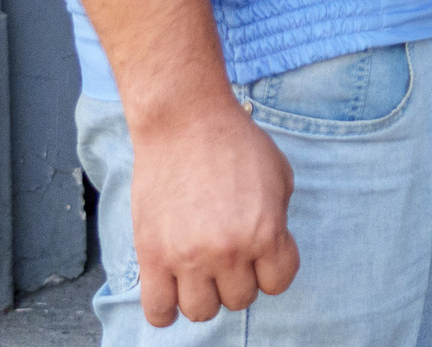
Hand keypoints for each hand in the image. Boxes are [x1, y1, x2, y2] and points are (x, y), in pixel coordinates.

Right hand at [129, 97, 300, 325]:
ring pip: (201, 311)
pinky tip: (172, 290)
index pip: (278, 283)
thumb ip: (279, 220)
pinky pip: (158, 310)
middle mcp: (227, 251)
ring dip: (205, 294)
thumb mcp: (279, 176)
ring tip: (201, 270)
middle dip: (238, 278)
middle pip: (240, 299)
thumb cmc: (235, 142)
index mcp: (265, 232)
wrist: (184, 120)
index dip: (273, 266)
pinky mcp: (151, 255)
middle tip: (228, 251)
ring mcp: (186, 256)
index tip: (262, 247)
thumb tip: (270, 252)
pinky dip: (166, 310)